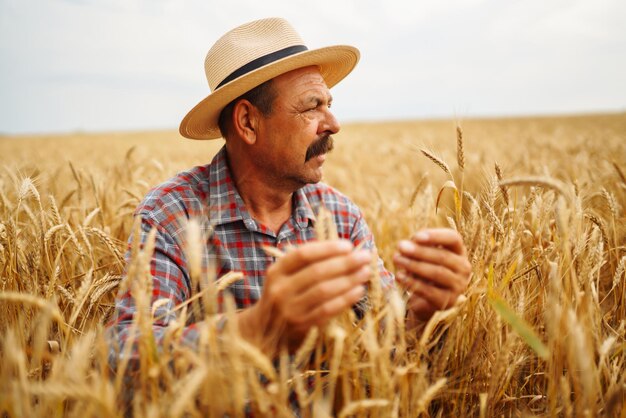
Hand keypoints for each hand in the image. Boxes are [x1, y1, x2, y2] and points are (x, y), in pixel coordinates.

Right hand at [237, 240, 370, 355]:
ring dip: (349, 280)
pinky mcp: (301, 327)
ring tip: (365, 272)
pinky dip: (345, 299)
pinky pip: (328, 310)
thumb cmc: (283, 296)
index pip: (303, 254)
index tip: (349, 245)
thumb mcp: (285, 277)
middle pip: (317, 272)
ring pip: (324, 291)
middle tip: (365, 257)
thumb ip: (307, 263)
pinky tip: (359, 291)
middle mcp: (280, 290)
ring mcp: (290, 310)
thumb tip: (345, 250)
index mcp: (276, 272)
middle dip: (345, 263)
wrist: (262, 332)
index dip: (328, 248)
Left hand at [393, 228, 470, 322]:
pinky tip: (399, 276)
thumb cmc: (422, 270)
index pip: (453, 238)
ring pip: (437, 272)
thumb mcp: (420, 255)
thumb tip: (404, 246)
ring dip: (414, 265)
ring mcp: (458, 286)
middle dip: (419, 251)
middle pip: (443, 256)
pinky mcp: (447, 301)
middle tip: (400, 246)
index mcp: (459, 251)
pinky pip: (429, 291)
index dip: (436, 236)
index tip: (416, 236)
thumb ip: (415, 247)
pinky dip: (412, 282)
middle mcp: (463, 268)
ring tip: (397, 259)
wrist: (424, 300)